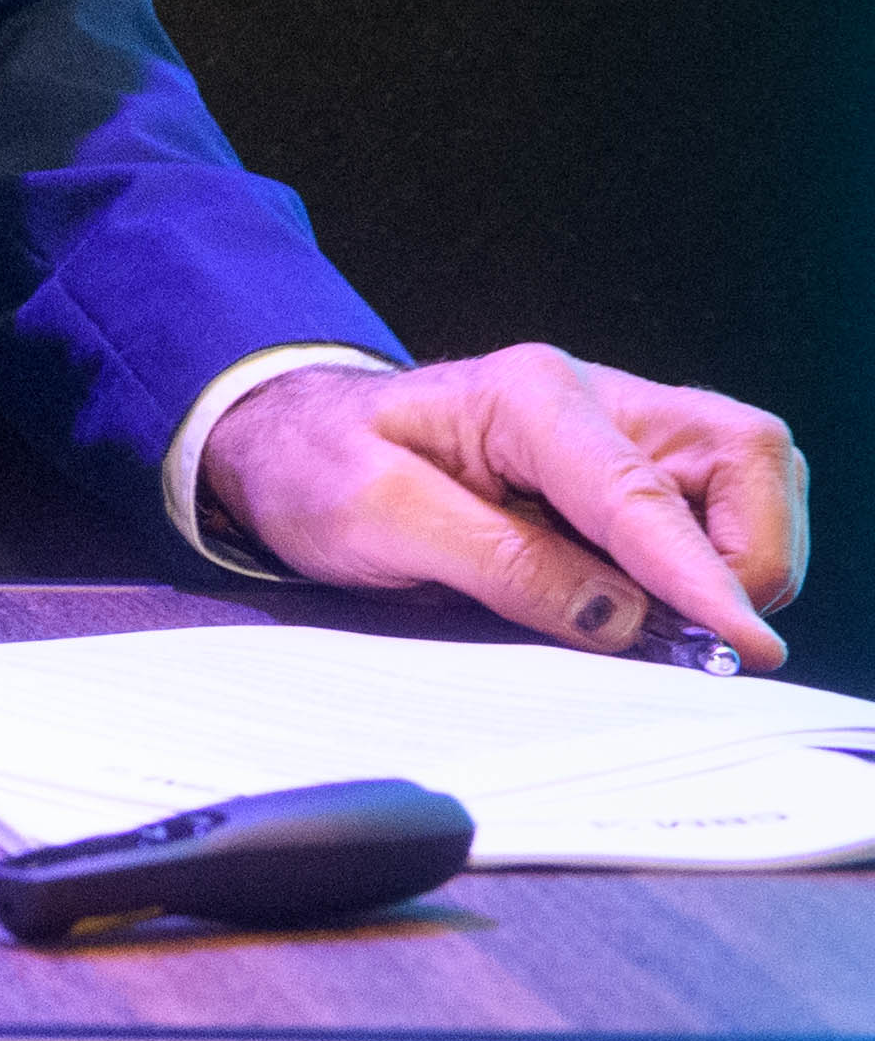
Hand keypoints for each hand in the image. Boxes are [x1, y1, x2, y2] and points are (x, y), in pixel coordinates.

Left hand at [204, 346, 809, 667]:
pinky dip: (707, 567)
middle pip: (744, 460)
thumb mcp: (377, 517)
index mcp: (529, 396)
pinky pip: (716, 512)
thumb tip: (620, 619)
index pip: (642, 492)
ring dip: (734, 563)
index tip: (745, 644)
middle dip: (746, 558)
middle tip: (693, 636)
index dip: (701, 575)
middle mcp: (598, 399)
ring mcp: (625, 429)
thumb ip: (499, 566)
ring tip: (662, 621)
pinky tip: (648, 603)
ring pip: (749, 486)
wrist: (291, 440)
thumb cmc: (321, 466)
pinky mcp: (632, 467)